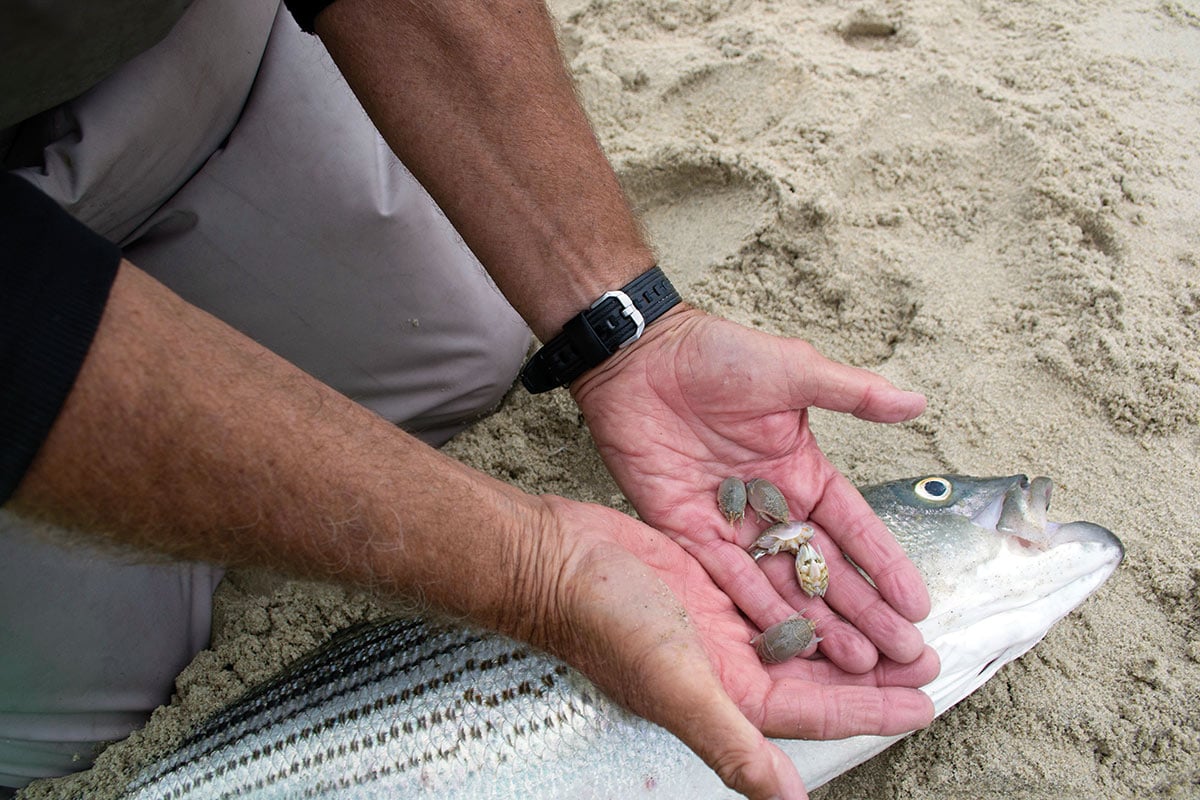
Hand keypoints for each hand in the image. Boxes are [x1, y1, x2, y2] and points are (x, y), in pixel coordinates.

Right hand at [530, 496, 936, 799]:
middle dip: (874, 669)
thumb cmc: (606, 624)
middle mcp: (728, 662)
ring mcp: (718, 617)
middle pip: (818, 671)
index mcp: (727, 696)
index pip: (816, 711)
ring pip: (800, 626)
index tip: (925, 702)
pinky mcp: (707, 575)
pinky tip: (834, 573)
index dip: (873, 710)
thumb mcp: (678, 684)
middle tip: (928, 656)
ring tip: (897, 619)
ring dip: (847, 624)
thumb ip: (731, 744)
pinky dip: (805, 583)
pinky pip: (771, 584)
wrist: (552, 561)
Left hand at [571, 307, 930, 672]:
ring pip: (780, 583)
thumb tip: (915, 402)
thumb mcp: (794, 370)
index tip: (917, 606)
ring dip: (817, 623)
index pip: (853, 528)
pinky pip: (726, 577)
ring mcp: (729, 522)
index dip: (885, 567)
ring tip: (856, 664)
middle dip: (864, 611)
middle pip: (824, 568)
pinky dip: (755, 608)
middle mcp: (770, 505)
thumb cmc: (717, 354)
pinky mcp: (686, 531)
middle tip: (902, 656)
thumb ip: (853, 394)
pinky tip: (787, 640)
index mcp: (800, 470)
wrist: (640, 356)